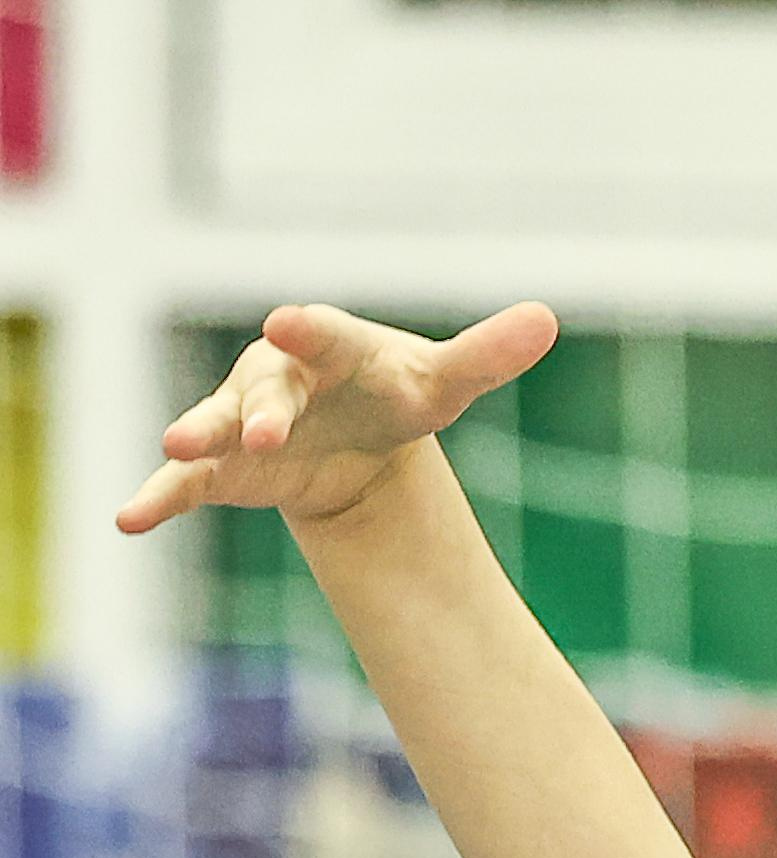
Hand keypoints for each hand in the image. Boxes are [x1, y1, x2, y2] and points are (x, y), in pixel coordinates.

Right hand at [120, 302, 558, 538]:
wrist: (354, 436)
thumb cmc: (394, 396)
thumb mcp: (442, 384)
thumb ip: (487, 354)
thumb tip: (548, 319)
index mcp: (330, 347)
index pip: (322, 335)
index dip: (308, 330)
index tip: (290, 321)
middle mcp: (279, 378)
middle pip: (268, 388)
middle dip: (263, 406)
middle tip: (263, 428)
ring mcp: (243, 421)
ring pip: (215, 424)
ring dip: (197, 434)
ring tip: (175, 444)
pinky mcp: (224, 467)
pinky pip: (185, 482)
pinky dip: (157, 497)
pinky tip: (129, 519)